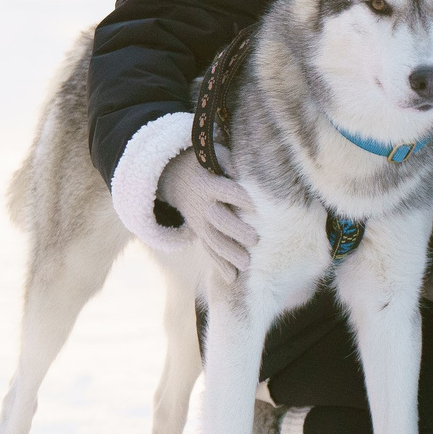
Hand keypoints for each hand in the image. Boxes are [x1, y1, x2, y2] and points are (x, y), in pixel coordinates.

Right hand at [159, 151, 259, 277]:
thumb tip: (242, 170)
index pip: (227, 191)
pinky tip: (232, 278)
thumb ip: (227, 161)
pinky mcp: (199, 232)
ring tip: (247, 265)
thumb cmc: (205, 164)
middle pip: (219, 220)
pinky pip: (208, 250)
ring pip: (213, 240)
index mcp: (208, 183)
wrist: (175, 177)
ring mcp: (199, 221)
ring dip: (230, 254)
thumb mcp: (212, 155)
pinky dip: (219, 265)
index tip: (257, 207)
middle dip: (236, 231)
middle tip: (255, 240)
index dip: (240, 198)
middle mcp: (203, 205)